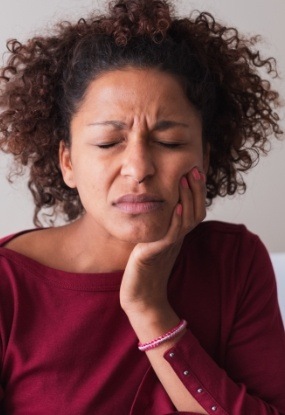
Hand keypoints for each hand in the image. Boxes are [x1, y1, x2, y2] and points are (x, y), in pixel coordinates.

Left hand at [120, 166, 206, 317]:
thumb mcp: (154, 243)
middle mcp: (177, 240)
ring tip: (185, 179)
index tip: (194, 170)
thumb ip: (160, 227)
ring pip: (186, 220)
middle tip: (194, 169)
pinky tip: (174, 206)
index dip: (197, 192)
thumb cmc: (144, 271)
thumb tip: (160, 208)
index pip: (194, 210)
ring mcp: (169, 247)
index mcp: (178, 235)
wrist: (141, 298)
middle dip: (195, 190)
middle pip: (195, 212)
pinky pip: (170, 235)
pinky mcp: (156, 254)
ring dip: (187, 199)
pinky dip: (175, 220)